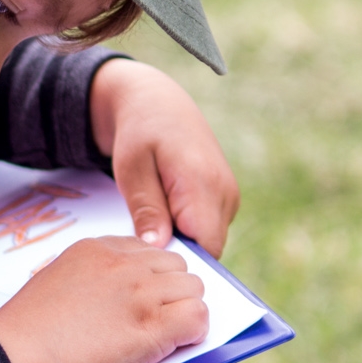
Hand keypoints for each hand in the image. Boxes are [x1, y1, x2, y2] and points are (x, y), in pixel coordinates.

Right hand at [0, 236, 207, 362]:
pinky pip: (197, 318)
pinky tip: (177, 345)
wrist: (18, 355)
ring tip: (168, 335)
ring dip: (185, 311)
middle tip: (160, 318)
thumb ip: (89, 282)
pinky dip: (194, 332)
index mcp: (95, 249)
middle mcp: (123, 264)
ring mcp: (140, 292)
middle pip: (176, 265)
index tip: (145, 295)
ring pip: (193, 289)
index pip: (145, 249)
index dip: (150, 275)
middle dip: (172, 290)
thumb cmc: (26, 332)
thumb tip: (120, 302)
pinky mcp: (152, 326)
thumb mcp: (55, 283)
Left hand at [88, 58, 238, 257]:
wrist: (159, 104)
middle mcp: (226, 192)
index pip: (205, 246)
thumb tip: (159, 248)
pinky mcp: (226, 199)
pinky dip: (187, 229)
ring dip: (181, 239)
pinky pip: (208, 229)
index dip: (178, 258)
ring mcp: (230, 196)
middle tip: (143, 233)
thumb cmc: (140, 134)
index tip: (147, 254)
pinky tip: (163, 210)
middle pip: (208, 249)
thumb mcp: (131, 170)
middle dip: (178, 251)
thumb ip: (146, 208)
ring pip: (208, 241)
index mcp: (203, 183)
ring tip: (151, 214)